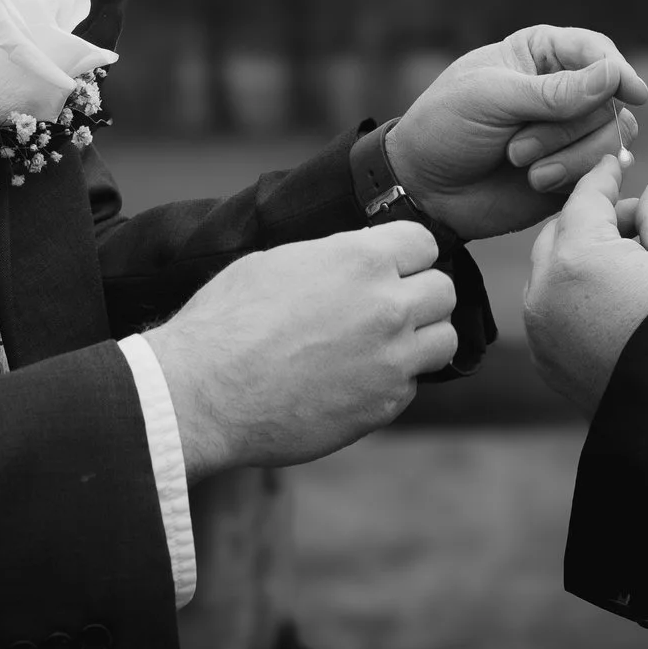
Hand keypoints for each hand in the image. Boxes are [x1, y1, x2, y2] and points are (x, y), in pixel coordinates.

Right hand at [144, 223, 457, 476]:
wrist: (203, 394)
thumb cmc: (226, 322)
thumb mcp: (277, 263)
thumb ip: (332, 259)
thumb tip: (353, 260)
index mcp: (361, 259)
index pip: (426, 243)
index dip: (407, 254)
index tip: (391, 267)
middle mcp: (388, 306)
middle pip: (444, 291)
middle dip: (420, 296)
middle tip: (388, 308)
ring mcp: (392, 360)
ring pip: (443, 341)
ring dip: (420, 340)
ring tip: (383, 345)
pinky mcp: (383, 405)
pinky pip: (410, 385)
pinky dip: (391, 382)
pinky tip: (351, 381)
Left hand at [387, 24, 647, 239]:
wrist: (424, 188)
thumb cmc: (445, 127)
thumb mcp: (491, 98)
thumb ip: (554, 92)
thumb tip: (614, 75)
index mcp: (541, 55)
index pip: (597, 51)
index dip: (617, 70)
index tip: (632, 92)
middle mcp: (564, 90)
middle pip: (608, 100)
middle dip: (566, 128)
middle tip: (516, 148)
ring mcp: (571, 133)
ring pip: (613, 136)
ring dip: (571, 156)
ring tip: (524, 168)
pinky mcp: (573, 171)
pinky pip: (604, 170)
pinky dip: (577, 177)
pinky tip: (542, 182)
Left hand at [522, 154, 647, 415]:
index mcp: (577, 257)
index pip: (585, 197)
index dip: (604, 175)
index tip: (617, 162)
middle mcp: (544, 293)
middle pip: (560, 232)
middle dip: (594, 218)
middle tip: (640, 219)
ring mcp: (542, 333)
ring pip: (550, 272)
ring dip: (581, 256)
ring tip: (633, 261)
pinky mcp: (550, 364)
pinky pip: (551, 311)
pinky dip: (574, 294)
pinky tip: (616, 297)